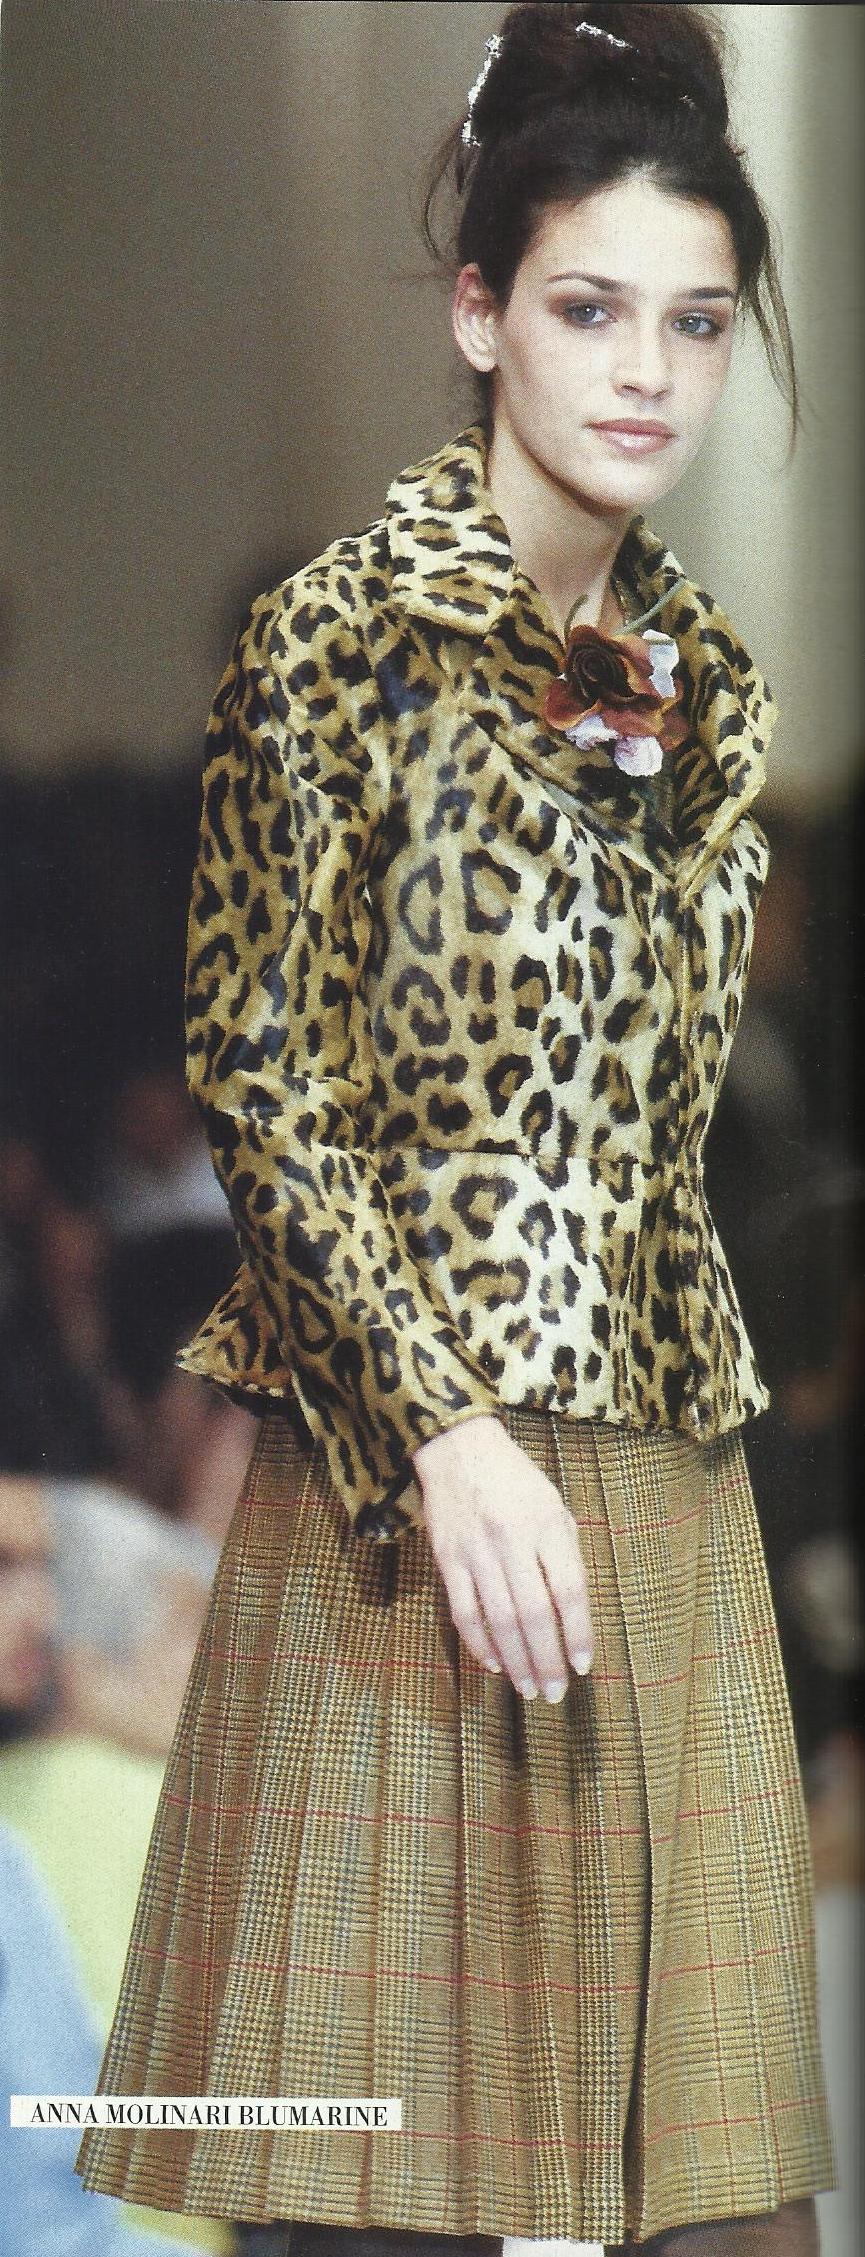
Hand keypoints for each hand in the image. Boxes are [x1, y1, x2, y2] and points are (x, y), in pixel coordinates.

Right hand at [410, 1414, 593, 1701]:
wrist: (458, 1448)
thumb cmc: (516, 1481)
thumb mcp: (554, 1506)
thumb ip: (565, 1555)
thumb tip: (573, 1616)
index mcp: (547, 1524)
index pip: (568, 1590)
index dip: (577, 1633)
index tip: (582, 1665)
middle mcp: (512, 1539)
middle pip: (533, 1614)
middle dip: (546, 1660)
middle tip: (554, 1693)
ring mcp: (476, 1550)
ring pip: (498, 1620)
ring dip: (516, 1661)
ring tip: (528, 1688)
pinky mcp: (447, 1558)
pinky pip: (464, 1611)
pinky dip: (480, 1643)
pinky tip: (495, 1663)